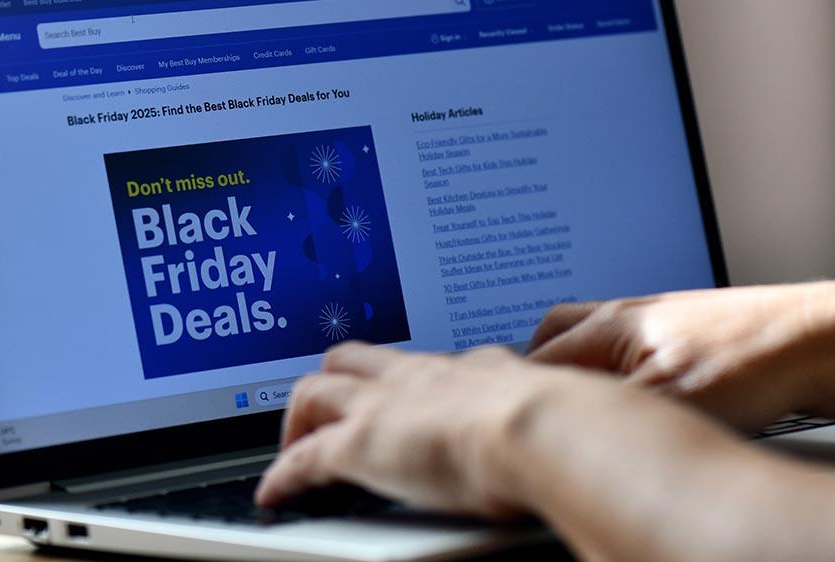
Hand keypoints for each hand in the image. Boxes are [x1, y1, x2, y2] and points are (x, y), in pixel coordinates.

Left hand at [255, 342, 561, 515]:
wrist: (538, 428)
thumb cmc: (560, 425)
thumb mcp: (555, 408)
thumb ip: (552, 410)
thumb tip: (579, 420)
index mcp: (465, 369)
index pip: (416, 365)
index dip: (397, 381)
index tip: (397, 396)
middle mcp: (416, 376)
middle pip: (352, 358)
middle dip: (334, 379)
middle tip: (327, 408)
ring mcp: (382, 406)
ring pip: (315, 390)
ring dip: (298, 418)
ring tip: (293, 446)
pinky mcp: (357, 445)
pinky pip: (302, 458)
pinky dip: (282, 475)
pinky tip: (274, 493)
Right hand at [527, 281, 834, 429]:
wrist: (814, 340)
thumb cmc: (751, 361)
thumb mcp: (663, 399)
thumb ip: (600, 405)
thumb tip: (553, 417)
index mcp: (607, 325)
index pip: (536, 357)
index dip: (516, 387)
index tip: (506, 413)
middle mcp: (624, 315)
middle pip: (552, 332)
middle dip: (534, 365)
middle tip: (527, 399)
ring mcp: (652, 319)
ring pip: (588, 336)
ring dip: (573, 365)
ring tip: (573, 398)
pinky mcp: (678, 332)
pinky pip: (622, 345)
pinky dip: (608, 368)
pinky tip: (626, 395)